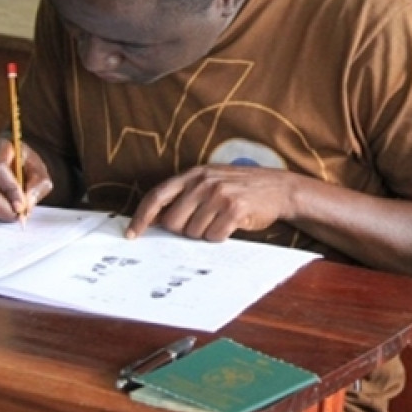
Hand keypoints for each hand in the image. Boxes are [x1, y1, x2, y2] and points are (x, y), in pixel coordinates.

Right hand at [0, 137, 52, 221]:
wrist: (14, 161)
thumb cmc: (26, 165)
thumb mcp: (40, 172)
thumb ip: (38, 186)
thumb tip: (26, 203)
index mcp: (0, 146)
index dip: (8, 189)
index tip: (20, 206)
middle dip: (1, 207)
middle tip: (16, 216)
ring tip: (11, 214)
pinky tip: (0, 212)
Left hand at [127, 164, 298, 240]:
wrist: (280, 188)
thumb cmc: (241, 189)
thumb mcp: (212, 182)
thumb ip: (186, 195)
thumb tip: (156, 221)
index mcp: (194, 174)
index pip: (157, 196)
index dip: (141, 217)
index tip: (132, 234)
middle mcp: (204, 182)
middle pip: (172, 222)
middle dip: (183, 230)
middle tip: (202, 224)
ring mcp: (219, 194)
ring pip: (193, 232)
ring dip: (205, 234)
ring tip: (220, 221)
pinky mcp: (235, 208)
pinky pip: (214, 236)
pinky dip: (220, 237)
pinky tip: (231, 225)